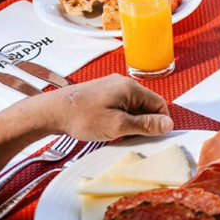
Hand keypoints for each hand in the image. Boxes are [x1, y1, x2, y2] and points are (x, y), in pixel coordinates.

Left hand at [31, 74, 173, 139]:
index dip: (160, 122)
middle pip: (147, 104)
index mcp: (131, 88)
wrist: (51, 111)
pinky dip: (120, 117)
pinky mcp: (101, 92)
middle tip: (131, 137)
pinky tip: (108, 126)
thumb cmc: (83, 118)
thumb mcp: (118, 126)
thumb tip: (169, 124)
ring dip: (131, 121)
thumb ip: (145, 125)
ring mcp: (111, 86)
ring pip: (133, 106)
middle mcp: (123, 83)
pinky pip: (121, 105)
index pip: (159, 104)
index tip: (153, 137)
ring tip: (117, 133)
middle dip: (144, 122)